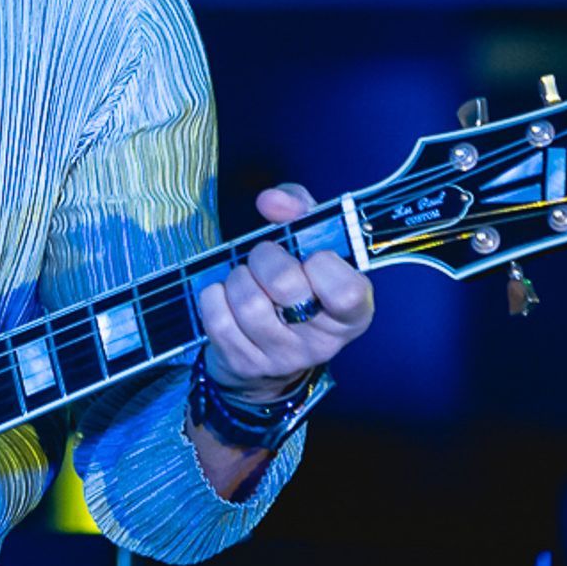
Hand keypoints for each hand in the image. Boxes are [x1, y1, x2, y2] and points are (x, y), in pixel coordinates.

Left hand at [198, 182, 374, 398]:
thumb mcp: (309, 244)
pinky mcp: (244, 364)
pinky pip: (217, 317)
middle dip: (265, 257)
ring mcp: (282, 358)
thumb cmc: (295, 285)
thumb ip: (300, 210)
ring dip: (237, 277)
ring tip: (245, 279)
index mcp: (352, 314)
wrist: (266, 351)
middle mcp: (322, 342)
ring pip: (247, 301)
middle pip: (286, 285)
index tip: (311, 256)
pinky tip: (225, 297)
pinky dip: (213, 296)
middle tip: (265, 259)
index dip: (321, 263)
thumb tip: (271, 201)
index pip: (346, 291)